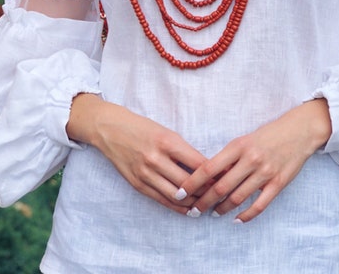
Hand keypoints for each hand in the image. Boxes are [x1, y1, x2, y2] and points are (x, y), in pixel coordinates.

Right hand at [67, 93, 206, 214]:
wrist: (111, 129)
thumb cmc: (143, 128)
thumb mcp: (167, 132)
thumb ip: (184, 150)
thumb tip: (208, 166)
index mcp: (168, 141)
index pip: (198, 164)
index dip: (215, 174)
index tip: (227, 178)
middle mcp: (156, 159)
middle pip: (189, 183)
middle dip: (207, 192)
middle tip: (220, 195)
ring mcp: (145, 173)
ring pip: (176, 196)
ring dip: (194, 203)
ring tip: (207, 205)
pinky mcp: (138, 184)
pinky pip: (161, 200)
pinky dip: (177, 207)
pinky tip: (188, 209)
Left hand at [175, 98, 331, 222]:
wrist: (299, 131)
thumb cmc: (268, 134)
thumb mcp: (245, 140)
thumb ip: (229, 157)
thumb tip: (209, 176)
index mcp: (238, 146)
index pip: (209, 167)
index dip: (193, 182)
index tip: (181, 191)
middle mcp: (251, 159)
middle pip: (221, 186)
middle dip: (204, 201)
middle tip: (193, 209)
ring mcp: (265, 173)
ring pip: (237, 198)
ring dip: (222, 209)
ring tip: (213, 213)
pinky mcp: (278, 183)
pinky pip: (259, 205)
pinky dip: (246, 215)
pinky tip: (236, 219)